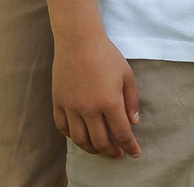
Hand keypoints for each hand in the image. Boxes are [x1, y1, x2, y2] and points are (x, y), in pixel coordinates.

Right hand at [52, 33, 140, 158]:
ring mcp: (71, 107)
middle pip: (101, 142)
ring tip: (100, 150)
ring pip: (80, 140)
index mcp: (110, 102)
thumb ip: (131, 101)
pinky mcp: (58, 102)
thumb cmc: (106, 55)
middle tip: (118, 154)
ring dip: (92, 149)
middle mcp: (89, 109)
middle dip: (112, 152)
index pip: (122, 134)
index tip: (135, 154)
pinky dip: (72, 137)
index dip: (130, 147)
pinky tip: (81, 136)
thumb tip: (133, 122)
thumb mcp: (127, 75)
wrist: (78, 40)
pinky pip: (63, 128)